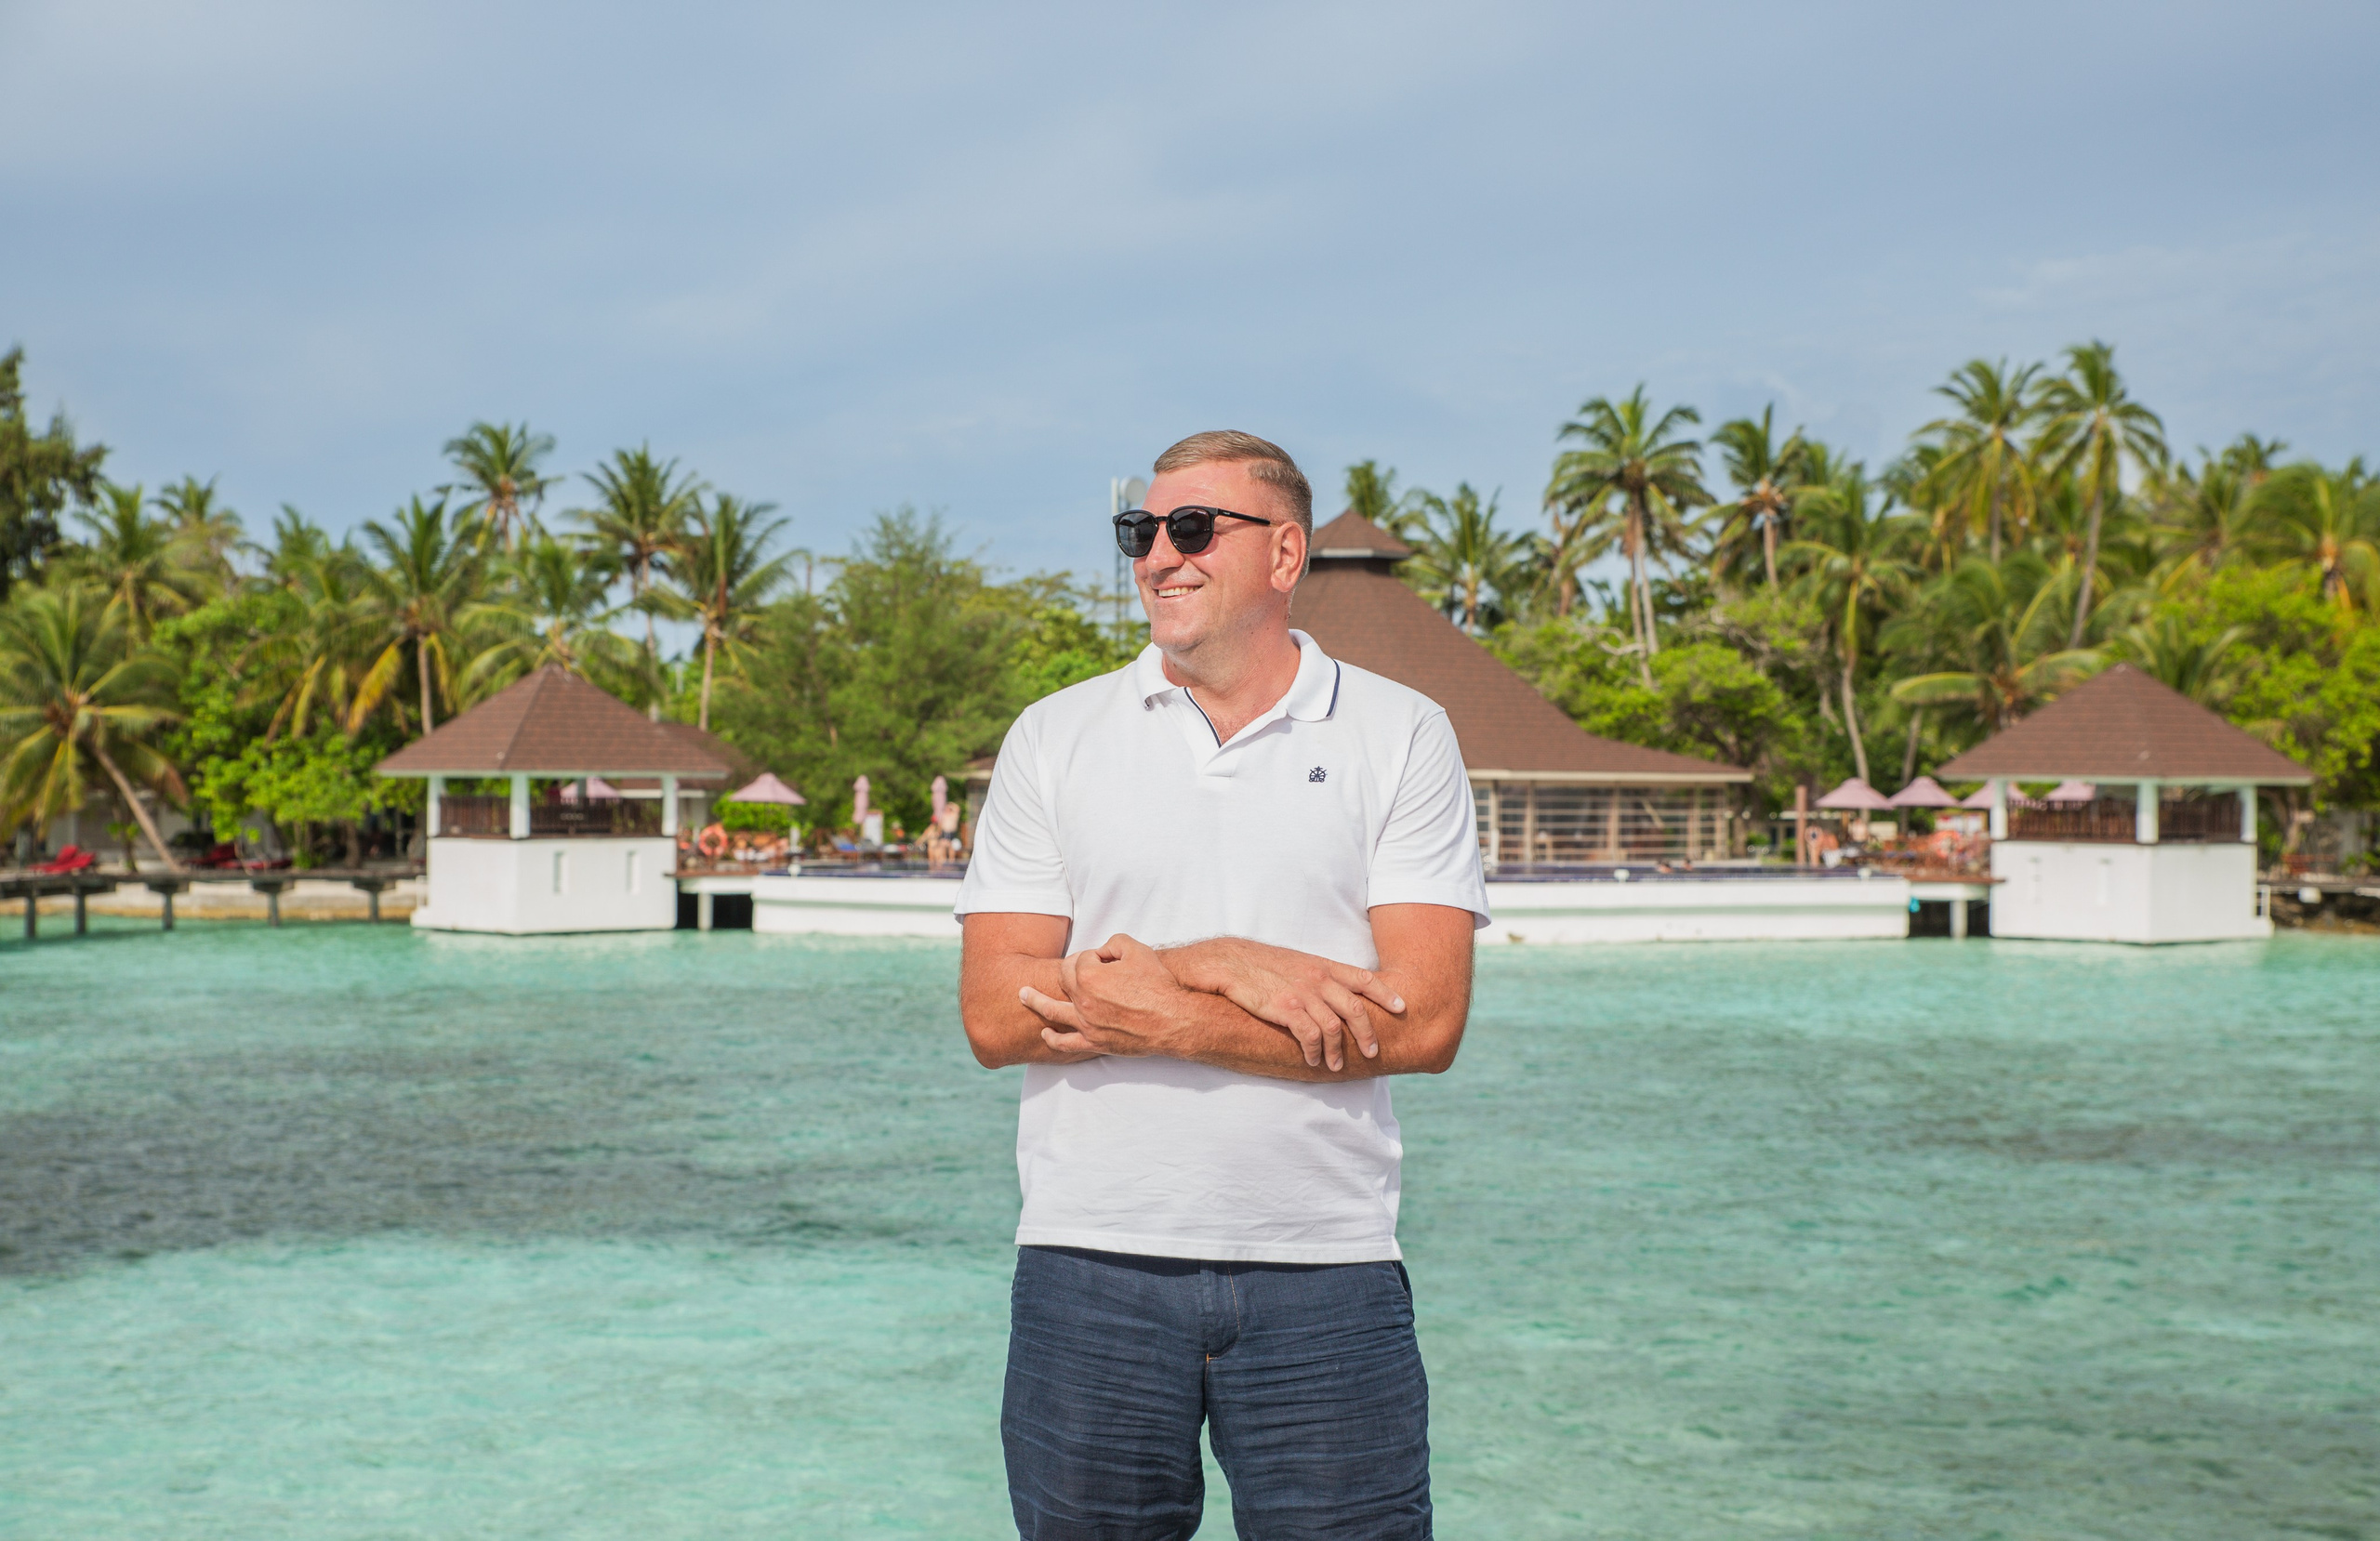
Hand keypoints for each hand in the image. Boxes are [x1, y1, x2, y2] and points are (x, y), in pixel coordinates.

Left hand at [1020, 934, 1194, 1059]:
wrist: (1171, 1019)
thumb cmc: (1156, 984)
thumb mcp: (1137, 949)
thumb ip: (1113, 942)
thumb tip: (1102, 951)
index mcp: (1089, 974)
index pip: (1080, 958)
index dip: (1094, 955)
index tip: (1106, 959)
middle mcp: (1082, 999)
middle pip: (1064, 980)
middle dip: (1067, 971)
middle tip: (1068, 968)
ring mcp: (1085, 1023)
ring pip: (1052, 1011)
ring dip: (1035, 1001)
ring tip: (1023, 995)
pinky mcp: (1093, 1042)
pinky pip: (1066, 1043)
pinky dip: (1052, 1039)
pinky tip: (1045, 1032)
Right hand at [1166, 937, 1403, 1071]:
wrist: (1228, 962)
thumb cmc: (1260, 965)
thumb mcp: (1295, 963)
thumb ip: (1317, 975)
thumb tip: (1332, 991)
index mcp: (1322, 965)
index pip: (1364, 978)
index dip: (1386, 993)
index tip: (1401, 1007)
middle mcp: (1317, 978)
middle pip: (1356, 1008)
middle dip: (1368, 1033)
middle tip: (1372, 1053)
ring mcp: (1302, 993)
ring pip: (1335, 1027)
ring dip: (1339, 1050)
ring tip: (1337, 1066)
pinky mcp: (1285, 1009)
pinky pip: (1311, 1036)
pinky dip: (1316, 1052)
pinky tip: (1314, 1061)